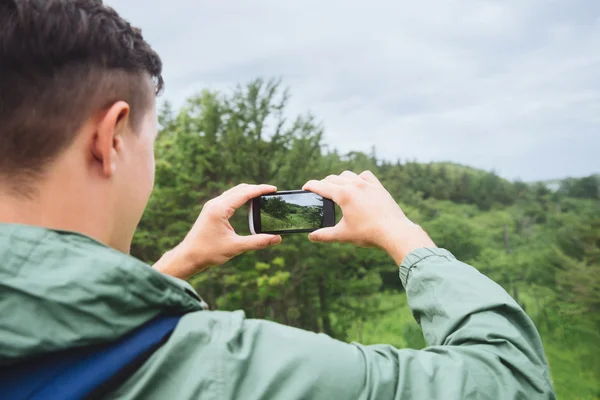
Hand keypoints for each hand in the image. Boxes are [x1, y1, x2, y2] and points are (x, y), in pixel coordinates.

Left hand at [154, 184, 281, 279]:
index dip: (260, 190)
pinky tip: (248, 203)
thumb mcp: (235, 247)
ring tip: (262, 196)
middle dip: (256, 189)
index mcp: (220, 209)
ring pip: (233, 192)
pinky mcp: (211, 211)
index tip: (274, 189)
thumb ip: (257, 242)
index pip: (244, 193)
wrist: (188, 257)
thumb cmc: (208, 252)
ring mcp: (212, 206)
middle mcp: (215, 204)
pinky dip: (240, 197)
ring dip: (248, 192)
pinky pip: (228, 198)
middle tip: (271, 192)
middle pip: (239, 189)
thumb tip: (277, 239)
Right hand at [303, 171, 435, 263]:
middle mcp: (355, 185)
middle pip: (333, 179)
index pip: (321, 186)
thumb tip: (311, 237)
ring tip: (337, 189)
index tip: (305, 187)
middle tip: (319, 192)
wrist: (395, 232)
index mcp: (344, 195)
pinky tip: (357, 185)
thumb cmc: (368, 233)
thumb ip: (324, 235)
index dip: (310, 186)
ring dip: (339, 179)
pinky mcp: (378, 187)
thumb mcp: (343, 235)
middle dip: (323, 184)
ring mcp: (368, 184)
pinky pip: (365, 176)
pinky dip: (358, 178)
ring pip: (348, 175)